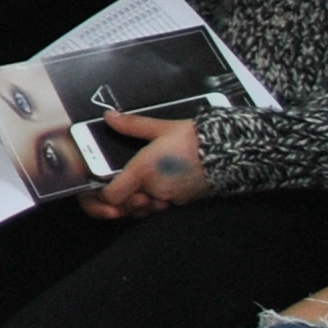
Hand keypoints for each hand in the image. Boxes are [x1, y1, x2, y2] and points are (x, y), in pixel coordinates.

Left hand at [83, 117, 209, 218]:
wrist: (230, 153)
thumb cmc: (195, 139)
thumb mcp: (161, 128)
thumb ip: (132, 125)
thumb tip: (109, 117)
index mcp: (142, 172)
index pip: (111, 196)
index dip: (99, 196)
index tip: (97, 187)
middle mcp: (154, 190)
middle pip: (124, 207)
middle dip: (117, 201)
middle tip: (112, 187)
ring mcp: (169, 199)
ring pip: (142, 210)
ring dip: (135, 203)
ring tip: (134, 186)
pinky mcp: (182, 203)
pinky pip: (159, 208)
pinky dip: (152, 203)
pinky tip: (152, 189)